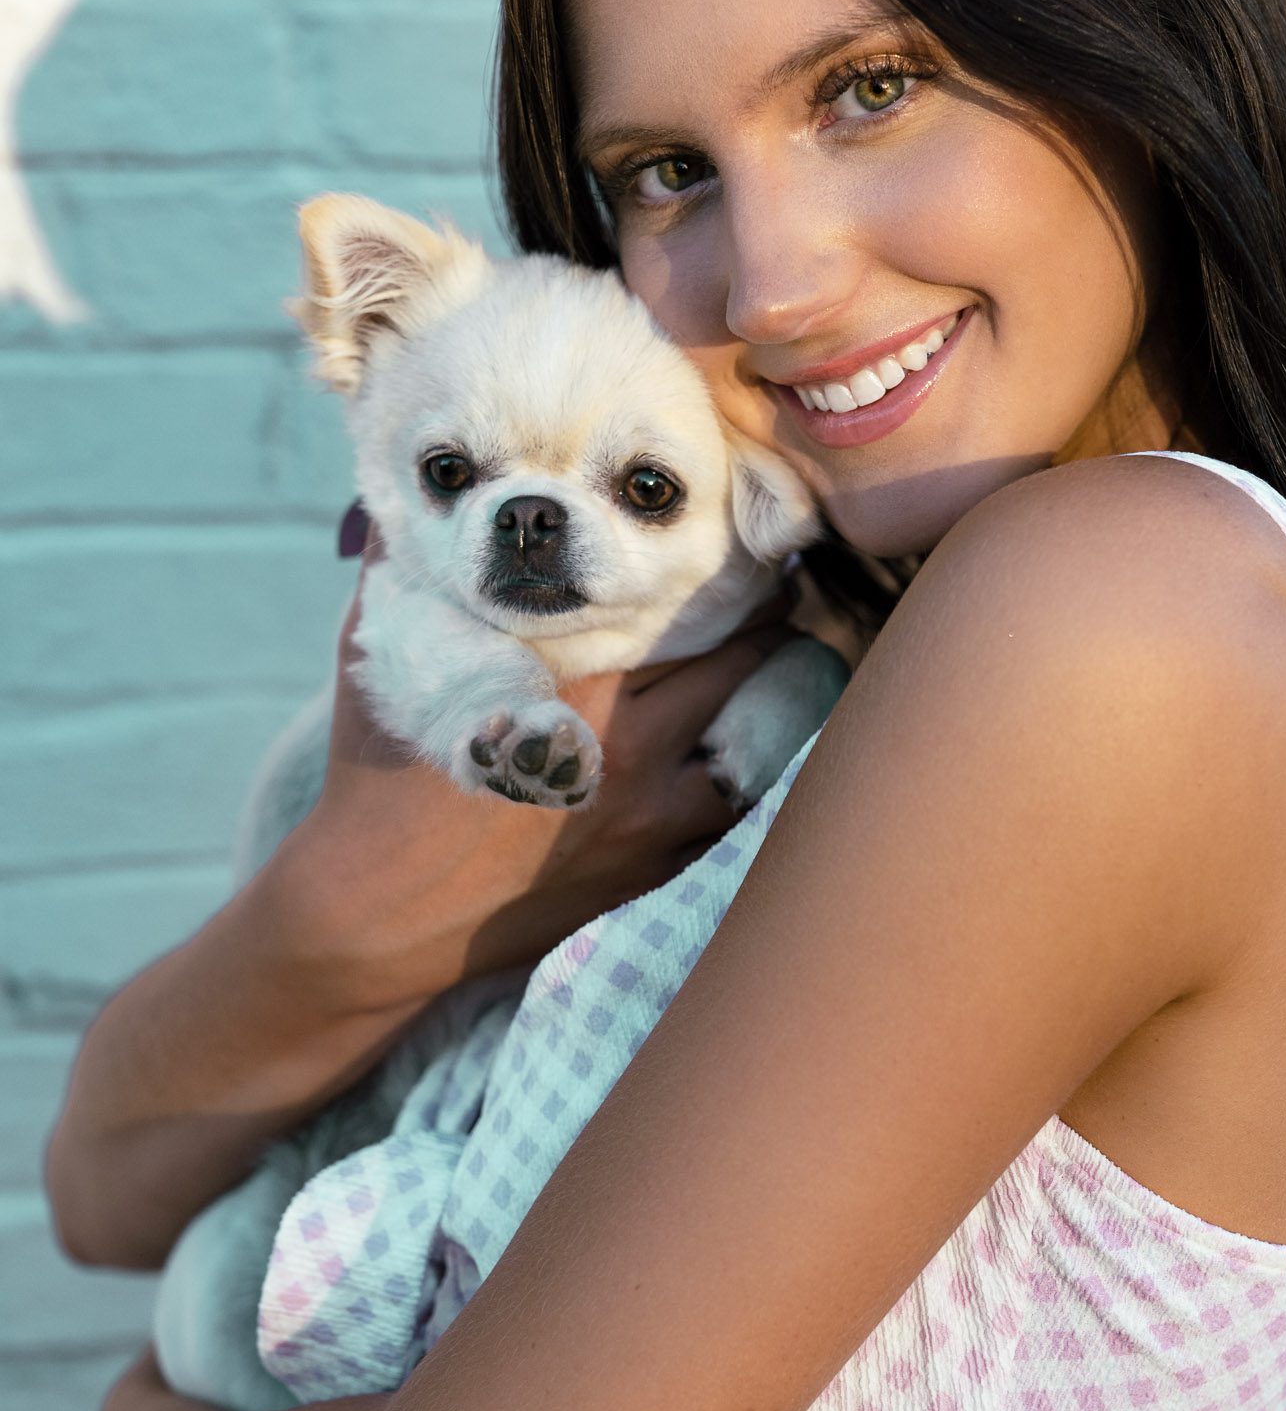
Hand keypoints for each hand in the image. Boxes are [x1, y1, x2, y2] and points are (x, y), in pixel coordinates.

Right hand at [271, 514, 799, 1008]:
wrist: (377, 917)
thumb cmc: (375, 781)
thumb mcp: (382, 655)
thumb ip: (403, 567)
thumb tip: (395, 493)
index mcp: (574, 686)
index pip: (683, 607)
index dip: (722, 571)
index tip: (738, 545)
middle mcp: (630, 750)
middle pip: (738, 663)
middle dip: (762, 622)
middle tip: (777, 592)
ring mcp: (649, 819)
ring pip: (756, 738)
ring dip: (772, 697)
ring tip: (785, 663)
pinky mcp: (651, 871)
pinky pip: (734, 815)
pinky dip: (748, 773)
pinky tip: (751, 743)